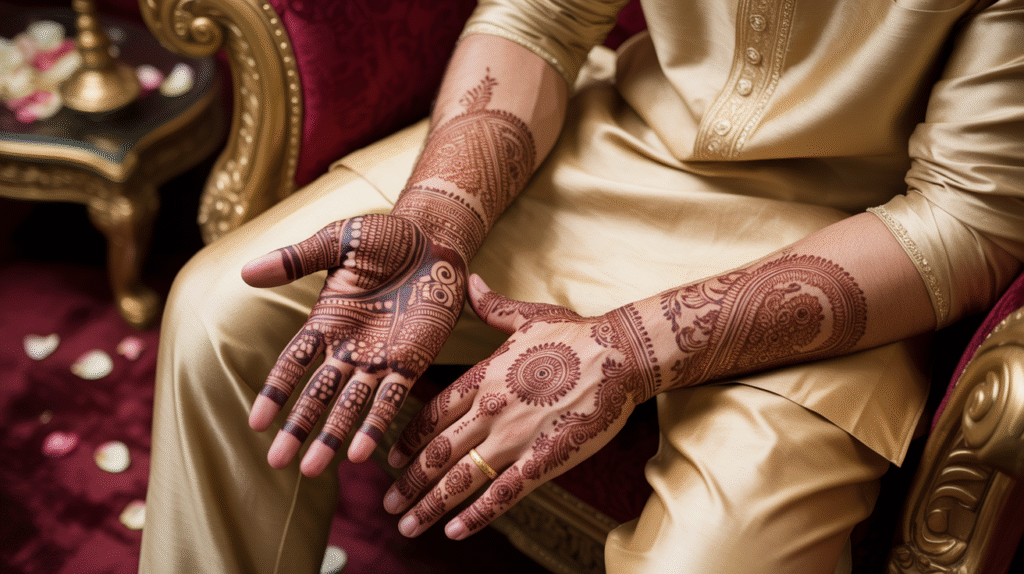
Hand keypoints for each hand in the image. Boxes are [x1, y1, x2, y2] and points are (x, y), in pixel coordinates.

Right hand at [243, 214, 466, 474]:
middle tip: (277, 462)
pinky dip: (375, 426)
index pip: (293, 364)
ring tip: (313, 470)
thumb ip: (295, 258)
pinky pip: (392, 399)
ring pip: (350, 406)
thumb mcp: (337, 240)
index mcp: (326, 321)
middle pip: (317, 394)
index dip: (275, 392)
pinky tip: (360, 454)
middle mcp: (348, 347)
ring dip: (331, 437)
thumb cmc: (384, 236)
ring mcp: (379, 358)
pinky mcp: (412, 362)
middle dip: (297, 428)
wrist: (434, 238)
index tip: (255, 422)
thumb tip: (244, 271)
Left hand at [381, 275, 659, 538]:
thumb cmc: (576, 333)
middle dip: (409, 482)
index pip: (432, 415)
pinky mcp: (544, 459)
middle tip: (388, 503)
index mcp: (484, 377)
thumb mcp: (527, 315)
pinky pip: (503, 493)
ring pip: (461, 477)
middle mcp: (491, 409)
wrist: (620, 353)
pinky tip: (454, 531)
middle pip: (437, 452)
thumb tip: (469, 281)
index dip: (408, 440)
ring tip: (408, 525)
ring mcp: (515, 436)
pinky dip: (476, 515)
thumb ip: (492, 307)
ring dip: (429, 504)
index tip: (391, 460)